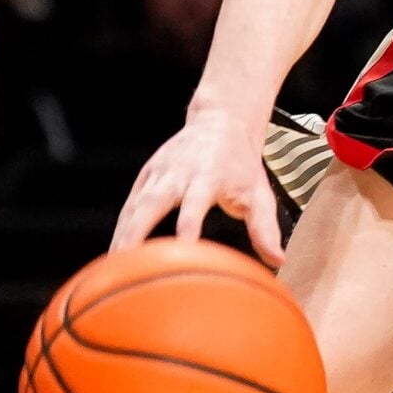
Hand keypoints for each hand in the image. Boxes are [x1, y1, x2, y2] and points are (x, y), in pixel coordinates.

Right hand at [115, 104, 285, 265]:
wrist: (220, 123)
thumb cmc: (242, 165)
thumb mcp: (259, 193)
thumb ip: (265, 228)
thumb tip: (279, 261)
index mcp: (208, 176)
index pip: (194, 204)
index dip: (187, 225)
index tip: (181, 250)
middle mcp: (179, 173)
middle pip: (152, 203)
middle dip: (138, 233)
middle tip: (128, 266)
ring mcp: (159, 173)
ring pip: (135, 205)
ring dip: (123, 235)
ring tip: (113, 269)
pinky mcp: (147, 175)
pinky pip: (130, 204)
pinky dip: (121, 227)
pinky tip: (115, 253)